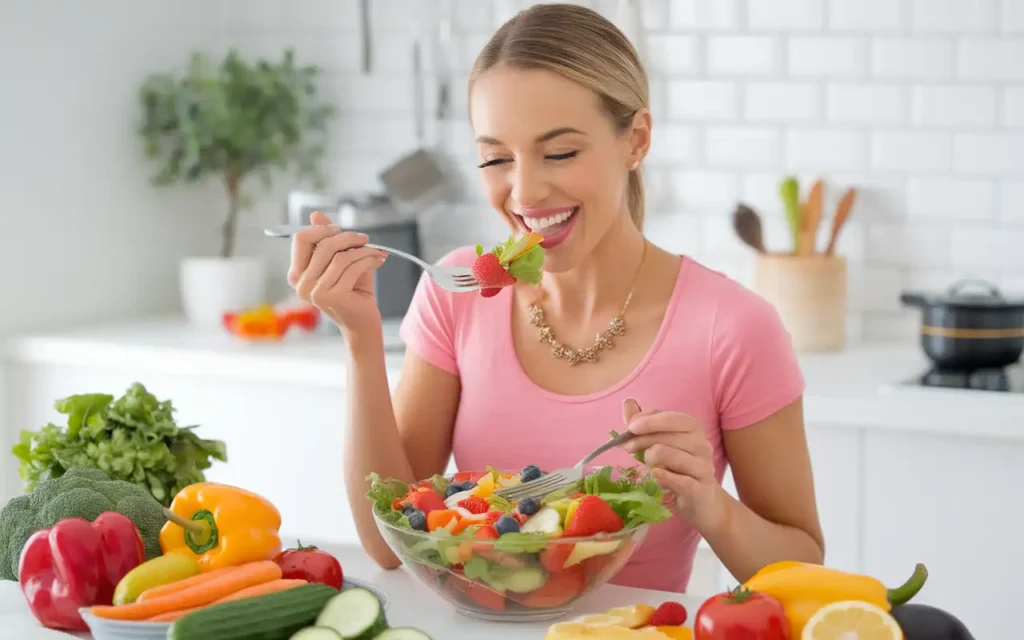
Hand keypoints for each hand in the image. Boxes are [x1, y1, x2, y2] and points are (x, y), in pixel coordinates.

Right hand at [286, 211, 387, 341]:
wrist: (363, 323)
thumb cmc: (353, 291)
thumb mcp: (340, 261)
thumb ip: (328, 239)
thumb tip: (316, 215)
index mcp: (297, 273)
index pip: (301, 238)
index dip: (323, 229)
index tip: (342, 231)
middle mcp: (300, 284)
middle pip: (322, 244)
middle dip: (348, 237)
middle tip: (365, 239)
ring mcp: (314, 292)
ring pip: (340, 256)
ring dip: (363, 250)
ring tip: (375, 252)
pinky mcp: (332, 297)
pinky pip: (352, 267)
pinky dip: (369, 260)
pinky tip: (378, 261)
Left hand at [621, 398, 728, 533]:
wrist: (701, 499)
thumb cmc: (677, 466)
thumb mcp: (660, 441)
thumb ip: (643, 423)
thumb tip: (628, 403)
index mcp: (693, 428)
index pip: (669, 418)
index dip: (647, 421)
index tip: (630, 428)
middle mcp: (702, 444)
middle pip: (664, 437)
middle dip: (641, 441)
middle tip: (627, 448)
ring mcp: (703, 467)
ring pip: (667, 455)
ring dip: (650, 460)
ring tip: (650, 466)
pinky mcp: (701, 489)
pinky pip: (678, 480)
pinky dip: (664, 477)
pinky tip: (657, 475)